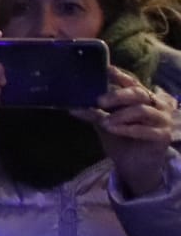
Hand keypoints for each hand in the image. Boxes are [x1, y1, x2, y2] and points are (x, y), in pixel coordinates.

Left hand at [73, 67, 176, 197]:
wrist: (133, 166)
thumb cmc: (120, 140)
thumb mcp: (104, 123)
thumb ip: (94, 112)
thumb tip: (72, 105)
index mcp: (142, 98)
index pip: (132, 82)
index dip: (121, 75)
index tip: (106, 70)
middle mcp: (155, 105)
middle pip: (137, 93)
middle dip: (117, 95)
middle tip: (99, 101)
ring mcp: (162, 119)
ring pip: (142, 110)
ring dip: (120, 115)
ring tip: (105, 122)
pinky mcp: (164, 136)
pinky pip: (146, 130)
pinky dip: (128, 129)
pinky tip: (114, 130)